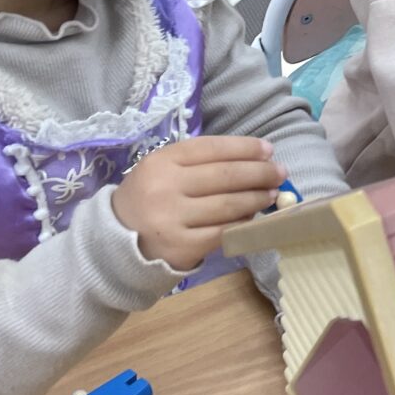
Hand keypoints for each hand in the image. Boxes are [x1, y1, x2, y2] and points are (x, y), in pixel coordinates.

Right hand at [112, 136, 284, 272]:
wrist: (114, 243)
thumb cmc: (148, 199)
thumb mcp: (161, 170)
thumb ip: (199, 161)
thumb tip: (254, 157)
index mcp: (161, 162)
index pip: (211, 148)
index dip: (244, 147)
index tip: (268, 149)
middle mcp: (165, 187)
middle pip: (225, 175)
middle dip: (259, 172)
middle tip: (280, 172)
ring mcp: (173, 219)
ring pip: (228, 205)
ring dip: (256, 197)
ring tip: (271, 193)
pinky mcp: (181, 247)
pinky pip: (223, 232)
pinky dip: (242, 223)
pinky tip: (253, 218)